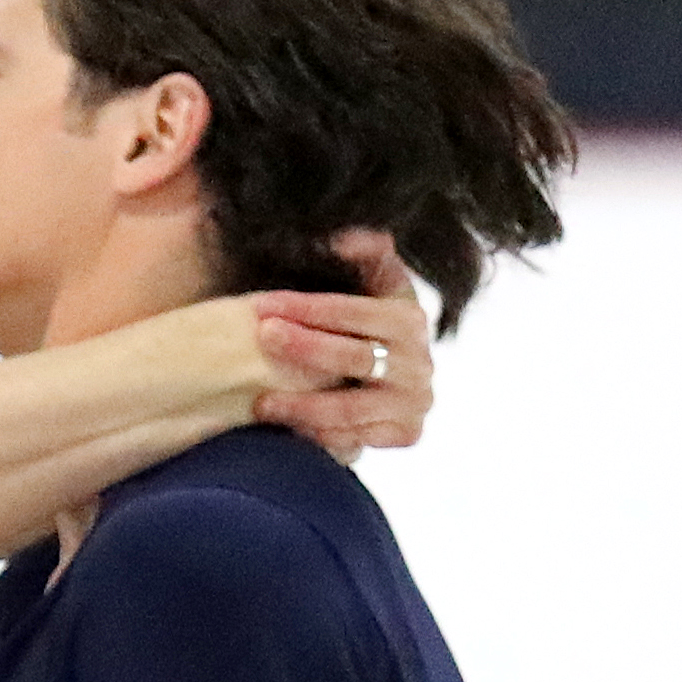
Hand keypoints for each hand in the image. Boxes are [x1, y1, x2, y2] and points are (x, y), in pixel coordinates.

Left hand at [253, 235, 431, 464]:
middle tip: (262, 338)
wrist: (398, 374)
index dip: (309, 308)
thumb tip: (340, 240)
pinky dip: (319, 435)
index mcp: (412, 319)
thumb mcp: (376, 281)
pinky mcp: (406, 434)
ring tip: (260, 402)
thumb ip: (366, 253)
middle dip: (303, 348)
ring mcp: (414, 403)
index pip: (355, 312)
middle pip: (353, 359)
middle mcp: (420, 364)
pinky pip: (356, 440)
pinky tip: (286, 427)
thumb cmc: (371, 321)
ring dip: (302, 406)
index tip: (265, 306)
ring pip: (351, 409)